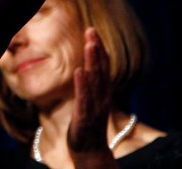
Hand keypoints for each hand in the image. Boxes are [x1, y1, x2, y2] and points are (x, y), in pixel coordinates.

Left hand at [67, 27, 117, 167]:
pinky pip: (84, 99)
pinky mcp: (85, 117)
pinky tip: (79, 71)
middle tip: (91, 30)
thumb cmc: (87, 123)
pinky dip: (83, 85)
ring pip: (95, 81)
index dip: (98, 48)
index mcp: (102, 92)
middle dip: (96, 49)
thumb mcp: (89, 100)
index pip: (102, 66)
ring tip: (89, 45)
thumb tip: (85, 66)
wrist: (89, 150)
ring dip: (92, 62)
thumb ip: (89, 83)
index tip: (92, 31)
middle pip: (101, 69)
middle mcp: (102, 97)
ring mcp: (95, 107)